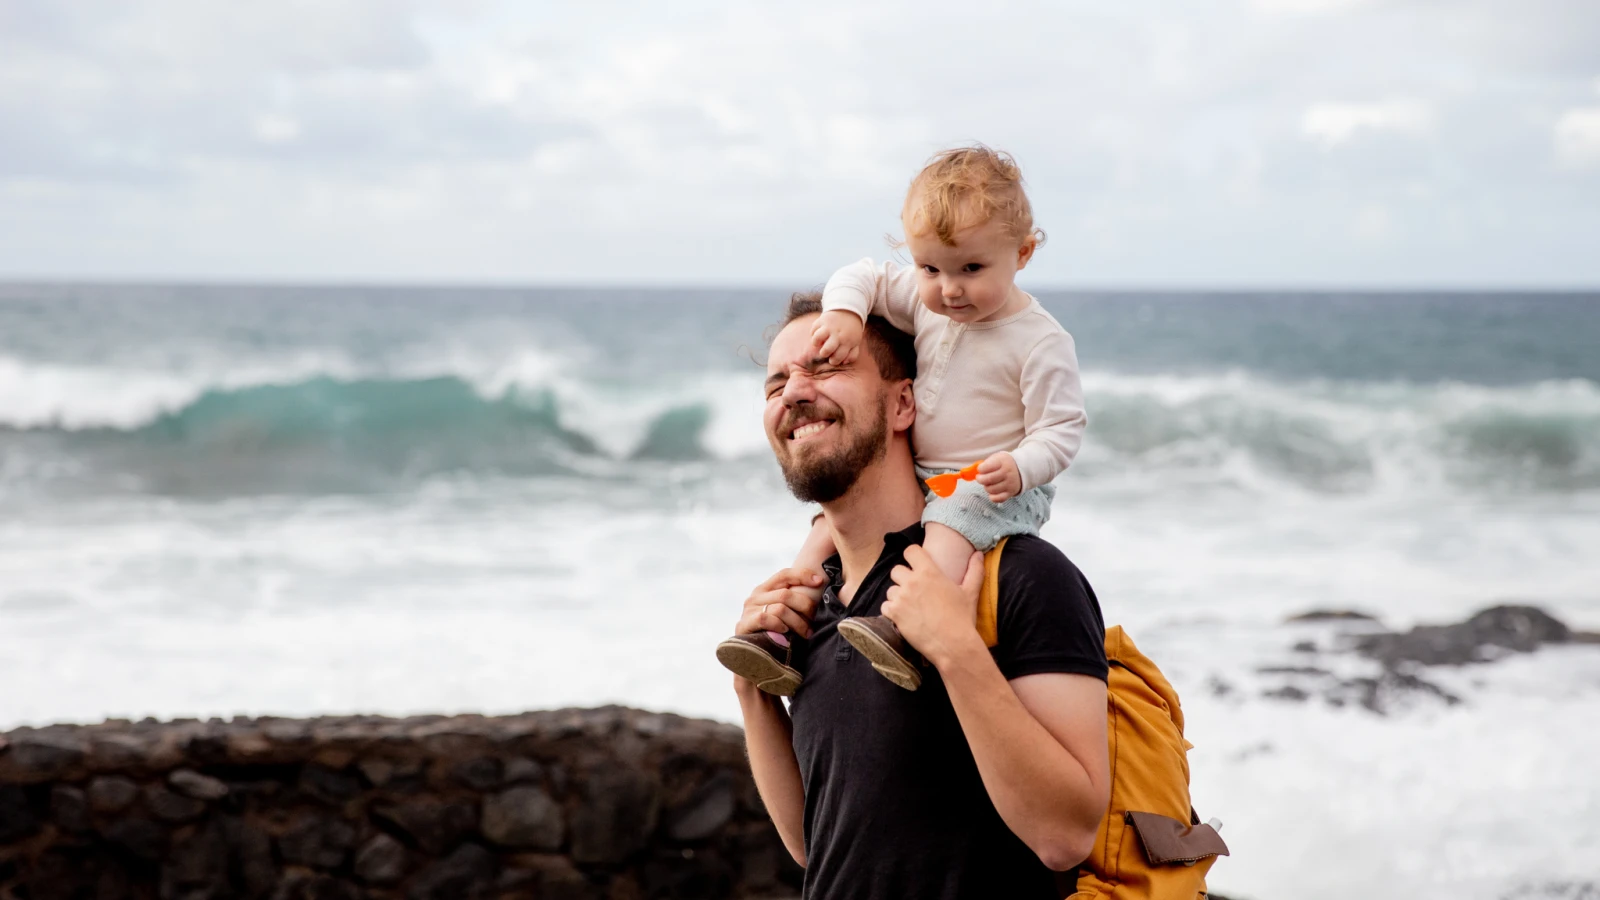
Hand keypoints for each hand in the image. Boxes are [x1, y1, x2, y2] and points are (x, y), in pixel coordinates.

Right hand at [735, 568, 824, 639]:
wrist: (751, 657)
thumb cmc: (773, 634)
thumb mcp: (782, 614)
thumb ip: (792, 602)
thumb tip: (819, 589)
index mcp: (765, 589)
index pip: (785, 574)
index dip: (803, 575)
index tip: (820, 582)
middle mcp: (755, 597)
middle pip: (786, 594)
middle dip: (805, 606)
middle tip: (814, 620)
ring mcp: (748, 611)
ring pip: (780, 608)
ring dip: (798, 622)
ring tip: (806, 632)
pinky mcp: (744, 625)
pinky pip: (765, 619)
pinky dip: (779, 625)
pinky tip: (785, 632)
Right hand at [810, 310, 863, 365]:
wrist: (848, 310)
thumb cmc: (851, 331)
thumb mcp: (855, 342)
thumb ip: (852, 355)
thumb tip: (843, 362)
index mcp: (847, 342)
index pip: (838, 357)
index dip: (834, 361)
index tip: (833, 358)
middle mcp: (838, 335)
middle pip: (826, 350)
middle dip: (824, 353)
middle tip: (825, 351)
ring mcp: (829, 327)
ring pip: (817, 339)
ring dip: (816, 343)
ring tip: (819, 342)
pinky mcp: (822, 320)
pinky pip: (813, 330)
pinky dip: (813, 333)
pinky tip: (818, 334)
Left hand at [882, 545, 986, 669]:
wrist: (953, 644)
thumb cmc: (962, 618)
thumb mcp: (970, 592)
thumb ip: (975, 571)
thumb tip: (979, 554)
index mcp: (929, 572)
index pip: (911, 551)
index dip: (912, 557)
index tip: (916, 565)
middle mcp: (912, 582)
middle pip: (896, 570)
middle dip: (902, 578)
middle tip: (913, 590)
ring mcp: (901, 598)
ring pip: (890, 590)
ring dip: (897, 597)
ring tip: (910, 607)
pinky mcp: (894, 614)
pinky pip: (885, 606)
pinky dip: (892, 612)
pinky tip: (904, 618)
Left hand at [976, 451, 1022, 502]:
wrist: (1021, 469)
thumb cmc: (1003, 463)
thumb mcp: (996, 458)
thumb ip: (984, 464)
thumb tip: (971, 472)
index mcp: (1002, 462)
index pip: (986, 467)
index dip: (980, 469)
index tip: (980, 469)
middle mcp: (1007, 473)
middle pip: (988, 479)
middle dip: (980, 479)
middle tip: (980, 478)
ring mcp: (1010, 483)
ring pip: (991, 489)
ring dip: (986, 487)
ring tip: (989, 483)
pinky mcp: (1011, 492)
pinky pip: (998, 499)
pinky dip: (992, 496)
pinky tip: (992, 492)